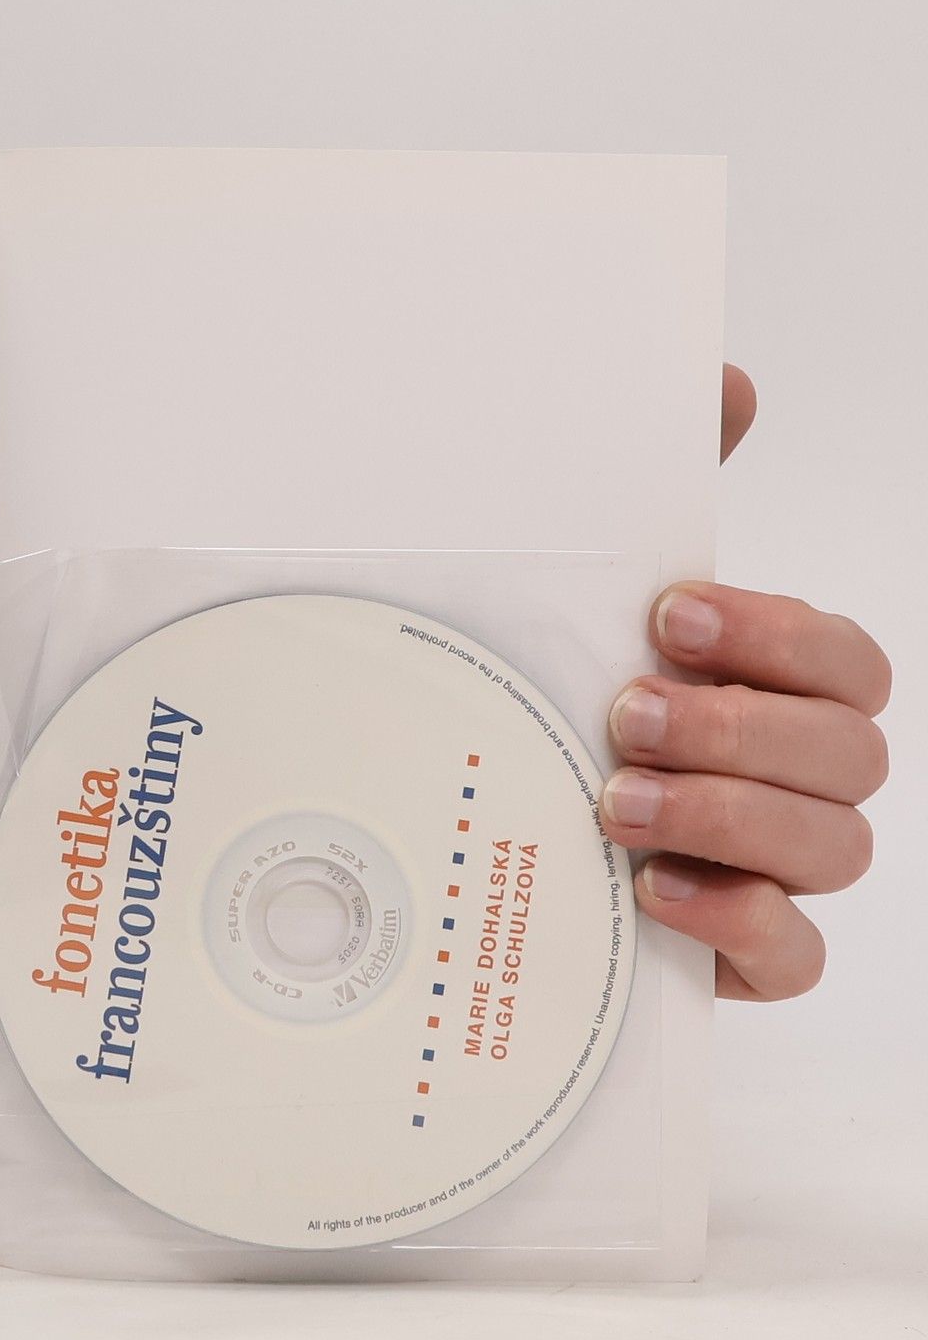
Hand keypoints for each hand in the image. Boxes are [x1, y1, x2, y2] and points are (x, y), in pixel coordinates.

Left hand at [601, 366, 888, 999]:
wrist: (488, 839)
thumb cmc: (564, 706)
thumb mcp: (590, 603)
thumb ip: (665, 496)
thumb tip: (726, 382)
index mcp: (778, 692)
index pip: (847, 663)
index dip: (779, 638)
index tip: (670, 615)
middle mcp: (795, 780)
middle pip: (852, 754)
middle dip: (742, 727)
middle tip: (629, 710)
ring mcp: (776, 871)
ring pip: (837, 848)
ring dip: (730, 816)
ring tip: (616, 799)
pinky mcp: (741, 955)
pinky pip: (796, 957)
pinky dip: (738, 923)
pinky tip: (656, 891)